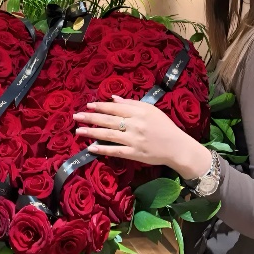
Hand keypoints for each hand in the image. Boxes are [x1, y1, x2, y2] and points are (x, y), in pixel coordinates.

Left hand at [73, 95, 211, 179]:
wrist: (176, 146)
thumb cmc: (164, 126)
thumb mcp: (151, 110)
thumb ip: (132, 103)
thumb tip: (113, 99)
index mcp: (139, 112)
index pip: (115, 108)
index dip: (100, 107)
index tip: (88, 105)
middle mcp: (135, 125)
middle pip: (108, 120)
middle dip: (91, 118)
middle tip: (76, 116)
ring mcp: (134, 140)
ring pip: (108, 135)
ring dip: (92, 132)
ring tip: (78, 130)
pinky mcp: (134, 154)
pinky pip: (115, 150)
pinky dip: (102, 149)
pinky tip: (91, 147)